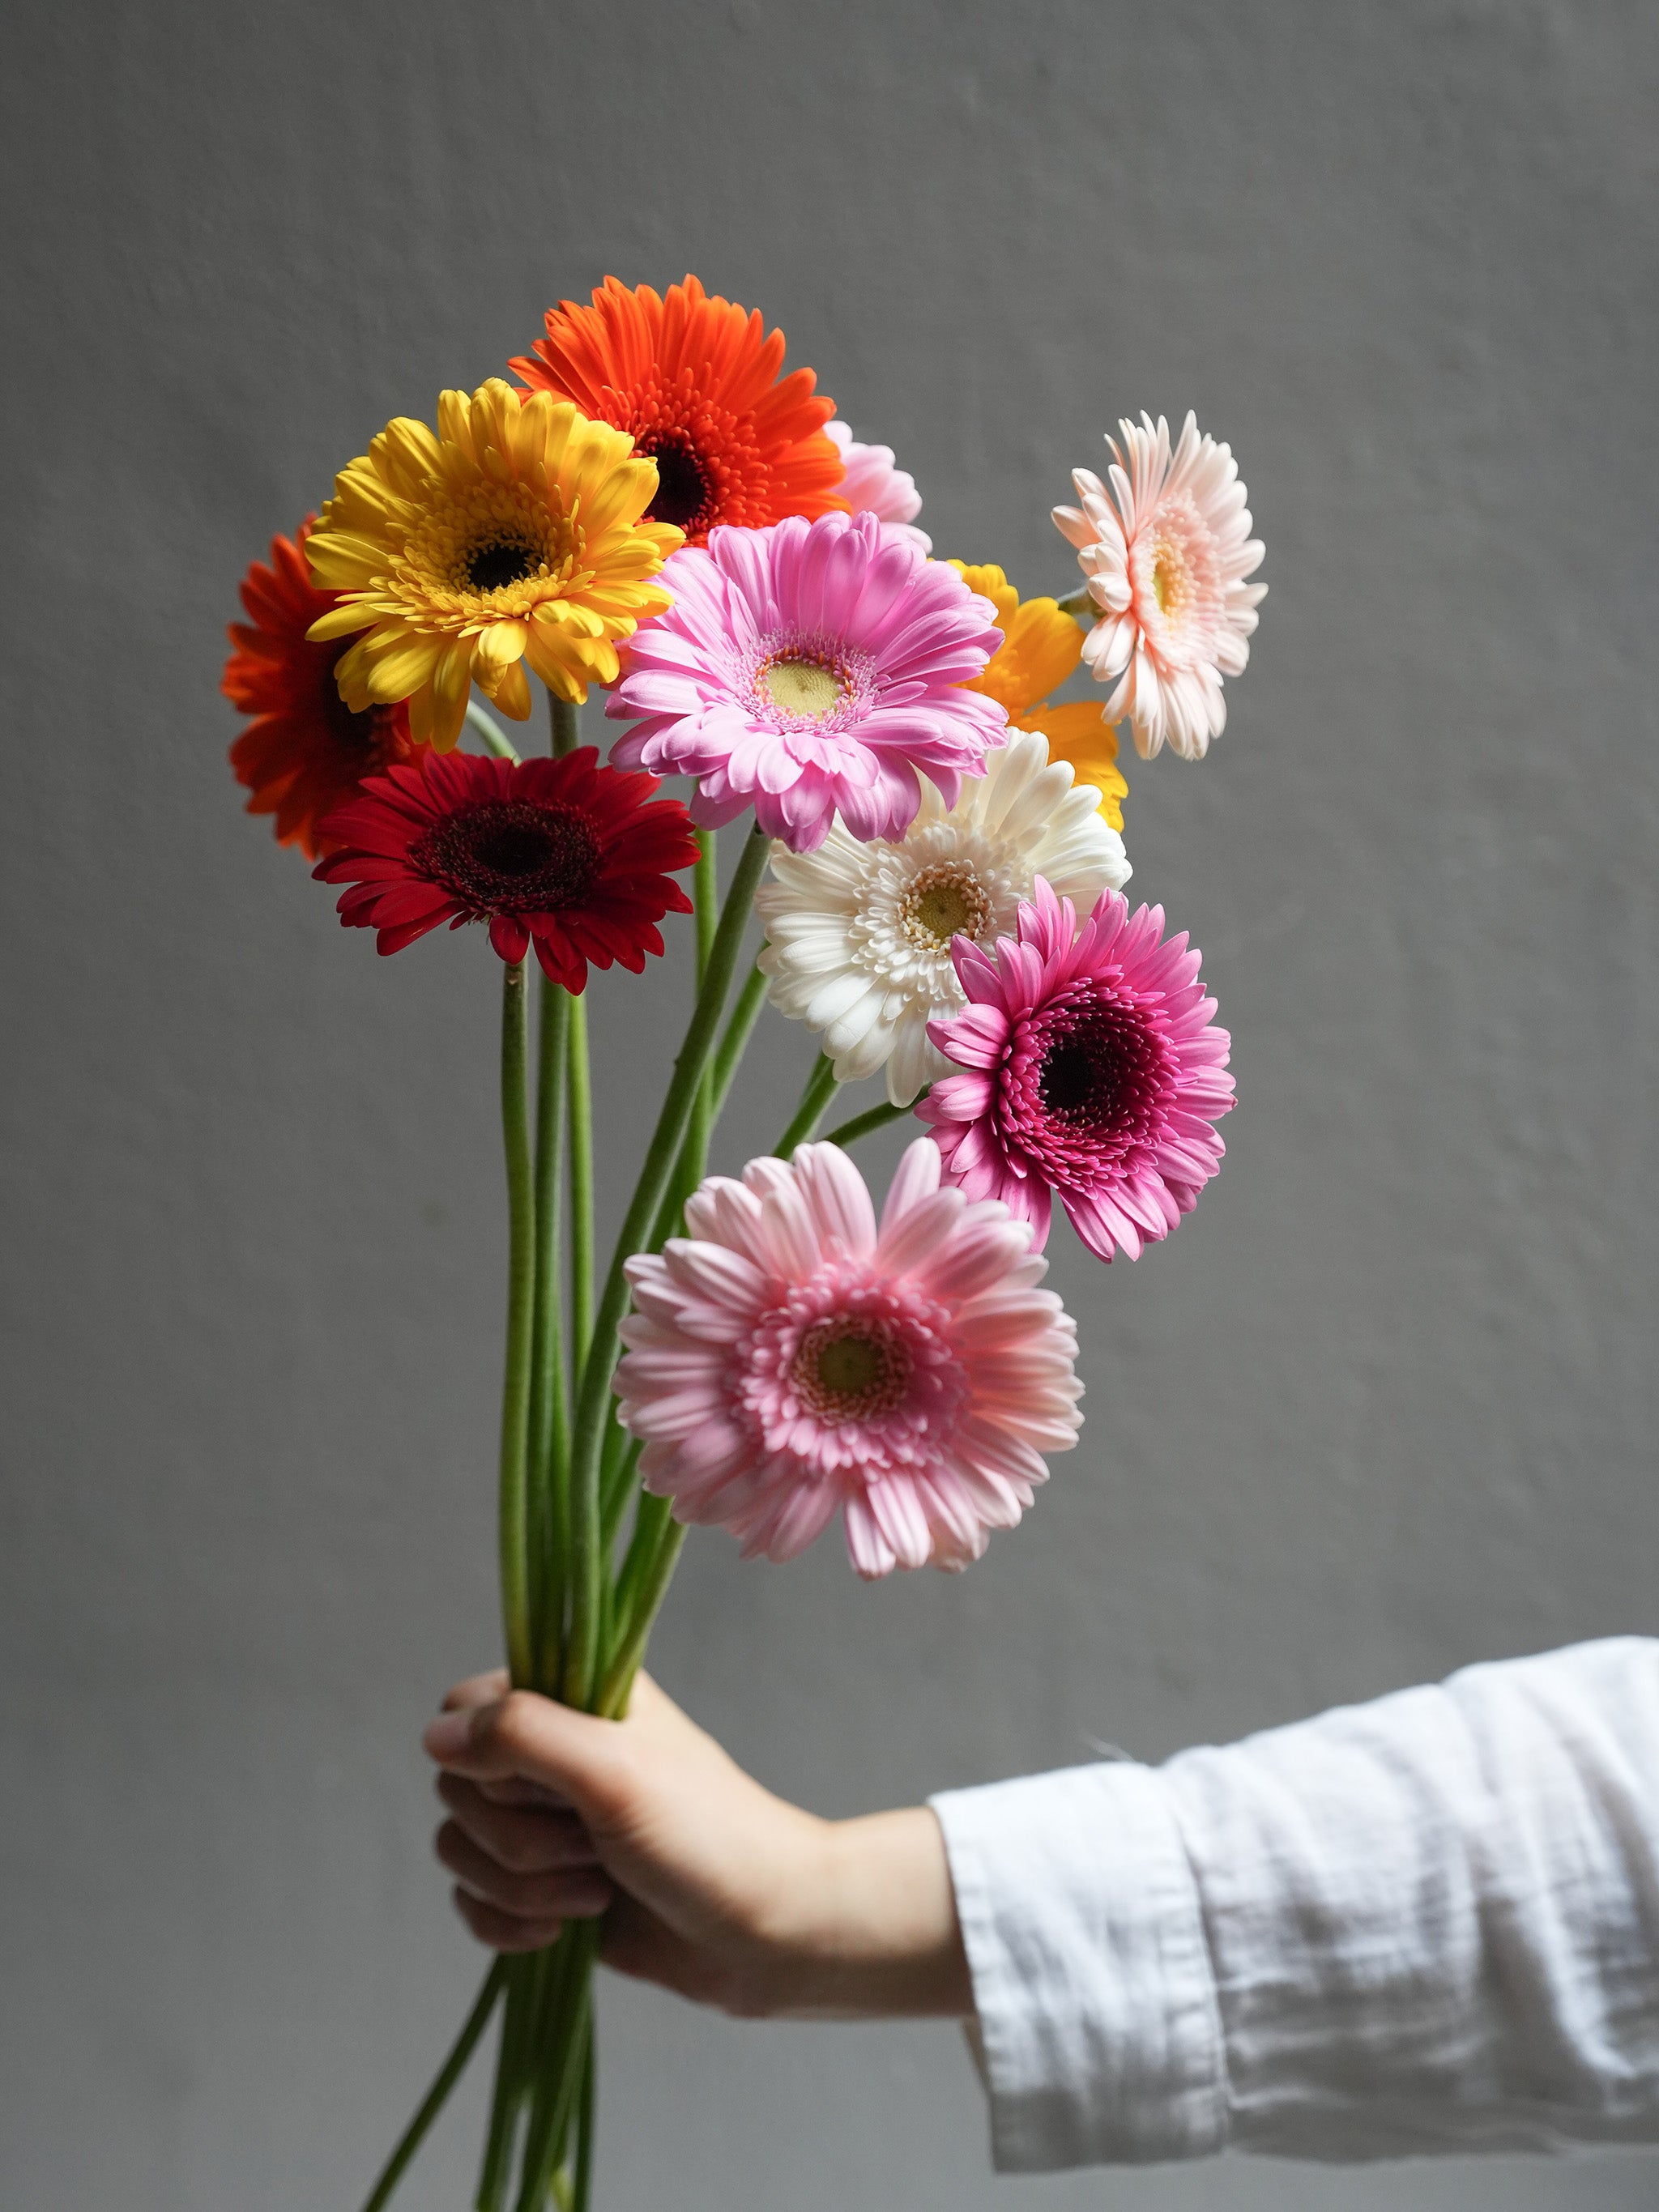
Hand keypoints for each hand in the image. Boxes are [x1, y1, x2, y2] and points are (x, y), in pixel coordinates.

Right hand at [423, 1670, 971, 2020]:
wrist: (767, 1934)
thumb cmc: (708, 1839)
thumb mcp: (614, 1770)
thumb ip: (522, 1735)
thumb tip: (436, 1735)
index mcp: (576, 1698)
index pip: (464, 1706)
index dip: (486, 1758)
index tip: (548, 1785)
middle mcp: (556, 1754)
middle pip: (458, 1789)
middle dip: (515, 1838)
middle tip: (592, 1844)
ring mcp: (549, 1823)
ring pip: (461, 1850)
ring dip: (520, 1886)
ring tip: (596, 1891)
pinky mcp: (546, 1887)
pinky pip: (474, 1902)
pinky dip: (506, 1925)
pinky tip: (562, 1933)